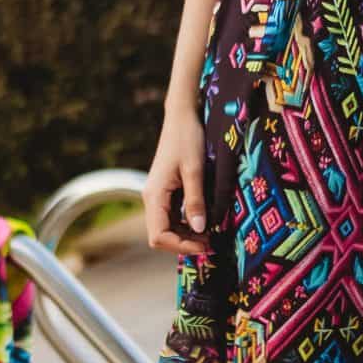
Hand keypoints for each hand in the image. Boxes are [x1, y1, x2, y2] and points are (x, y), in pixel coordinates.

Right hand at [145, 104, 211, 257]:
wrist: (182, 117)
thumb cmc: (188, 139)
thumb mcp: (195, 170)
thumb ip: (196, 201)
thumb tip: (200, 230)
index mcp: (154, 195)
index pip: (158, 236)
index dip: (180, 246)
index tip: (204, 245)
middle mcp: (152, 198)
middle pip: (160, 236)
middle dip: (184, 244)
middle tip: (211, 244)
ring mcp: (158, 195)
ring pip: (166, 228)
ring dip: (186, 235)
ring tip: (210, 236)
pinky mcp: (166, 191)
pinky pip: (172, 216)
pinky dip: (186, 224)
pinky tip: (204, 222)